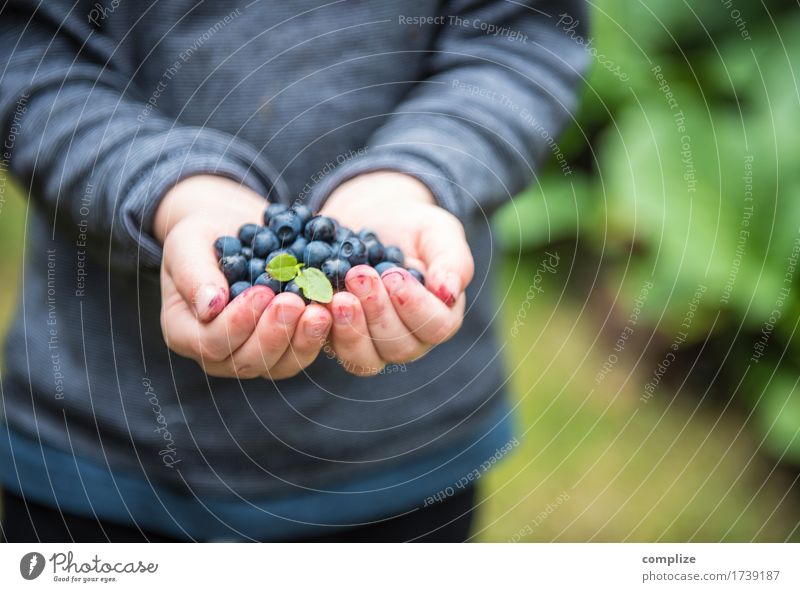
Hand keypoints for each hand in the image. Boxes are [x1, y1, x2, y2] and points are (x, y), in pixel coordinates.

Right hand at [154, 175, 331, 378]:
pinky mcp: (286, 348)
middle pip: (248, 361)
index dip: (237, 322)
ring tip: (320, 310)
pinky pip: (303, 352)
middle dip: (274, 333)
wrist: (236, 232)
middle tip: (294, 301)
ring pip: (280, 365)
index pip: (211, 343)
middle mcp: (219, 354)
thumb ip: (193, 272)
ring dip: (302, 339)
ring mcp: (255, 355)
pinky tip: (332, 311)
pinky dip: (319, 335)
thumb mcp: (188, 242)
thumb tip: (209, 306)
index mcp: (185, 332)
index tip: (262, 292)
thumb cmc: (204, 235)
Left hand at [320, 171, 473, 375]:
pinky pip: (330, 348)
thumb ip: (452, 260)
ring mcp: (373, 344)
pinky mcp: (339, 338)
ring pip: (364, 358)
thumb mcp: (439, 232)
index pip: (436, 327)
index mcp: (440, 317)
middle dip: (377, 312)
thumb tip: (450, 291)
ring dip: (351, 328)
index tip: (395, 276)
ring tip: (338, 295)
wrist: (373, 217)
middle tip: (359, 275)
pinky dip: (322, 328)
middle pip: (398, 346)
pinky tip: (316, 302)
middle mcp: (409, 339)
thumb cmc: (414, 226)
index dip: (416, 307)